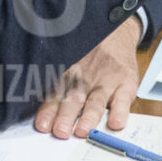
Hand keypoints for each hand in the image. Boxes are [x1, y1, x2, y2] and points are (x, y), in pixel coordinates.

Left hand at [33, 15, 142, 138]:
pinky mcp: (126, 83)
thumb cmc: (87, 49)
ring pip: (96, 101)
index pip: (56, 94)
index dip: (48, 110)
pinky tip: (116, 123)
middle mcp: (85, 78)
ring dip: (89, 117)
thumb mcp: (68, 56)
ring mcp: (106, 81)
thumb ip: (55, 78)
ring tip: (83, 131)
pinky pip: (124, 99)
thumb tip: (35, 102)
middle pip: (74, 99)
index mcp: (68, 73)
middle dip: (66, 116)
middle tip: (60, 131)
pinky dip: (120, 112)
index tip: (42, 125)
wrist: (115, 29)